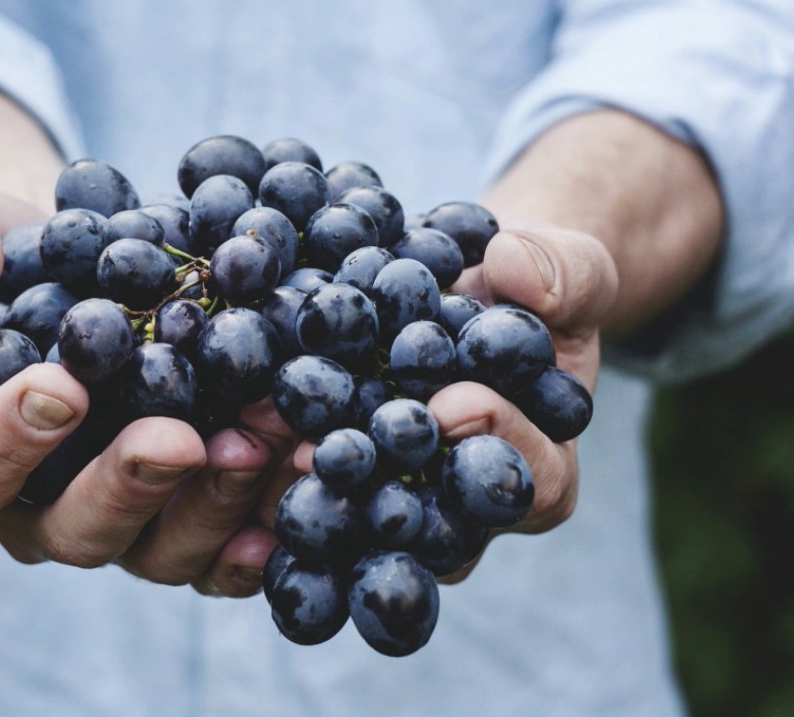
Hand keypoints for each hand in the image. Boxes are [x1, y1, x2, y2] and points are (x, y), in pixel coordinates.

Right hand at [0, 190, 279, 596]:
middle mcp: (39, 508)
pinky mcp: (190, 512)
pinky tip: (305, 478)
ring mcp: (123, 519)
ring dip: (216, 502)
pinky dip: (269, 522)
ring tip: (264, 440)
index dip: (4, 444)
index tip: (60, 386)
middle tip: (178, 437)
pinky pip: (228, 545)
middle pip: (74, 530)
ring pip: (162, 548)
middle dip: (129, 486)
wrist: (73, 262)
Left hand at [282, 224, 618, 582]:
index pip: (531, 482)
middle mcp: (464, 511)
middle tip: (330, 448)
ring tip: (261, 437)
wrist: (473, 291)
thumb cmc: (533, 289)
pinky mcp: (340, 481)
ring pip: (358, 518)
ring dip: (307, 484)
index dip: (496, 443)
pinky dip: (264, 463)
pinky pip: (306, 488)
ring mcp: (397, 504)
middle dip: (381, 483)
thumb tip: (516, 269)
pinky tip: (224, 430)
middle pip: (431, 524)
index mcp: (540, 471)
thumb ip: (562, 274)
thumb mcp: (570, 269)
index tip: (453, 402)